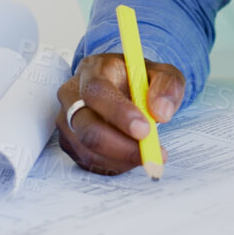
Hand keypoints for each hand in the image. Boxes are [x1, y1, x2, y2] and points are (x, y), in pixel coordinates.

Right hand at [56, 53, 186, 175]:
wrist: (125, 88)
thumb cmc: (140, 80)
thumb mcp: (162, 74)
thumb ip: (167, 87)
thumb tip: (161, 112)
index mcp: (92, 70)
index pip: (96, 91)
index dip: (118, 113)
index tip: (145, 129)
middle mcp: (72, 95)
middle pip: (87, 128)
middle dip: (122, 146)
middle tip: (151, 152)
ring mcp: (66, 120)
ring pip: (89, 151)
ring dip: (122, 158)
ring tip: (147, 152)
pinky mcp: (69, 142)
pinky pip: (89, 162)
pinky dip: (115, 165)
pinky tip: (130, 155)